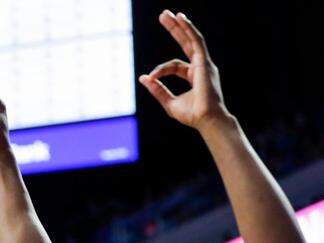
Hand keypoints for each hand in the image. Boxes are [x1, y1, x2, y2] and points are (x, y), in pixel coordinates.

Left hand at [139, 10, 230, 130]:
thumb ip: (158, 90)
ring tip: (169, 14)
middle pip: (186, 43)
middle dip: (175, 29)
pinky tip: (181, 19)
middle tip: (163, 15)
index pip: (174, 66)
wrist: (206, 120)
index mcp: (194, 75)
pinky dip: (189, 30)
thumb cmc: (192, 115)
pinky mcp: (204, 63)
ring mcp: (204, 64)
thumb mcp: (169, 102)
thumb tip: (144, 78)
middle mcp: (200, 67)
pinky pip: (196, 42)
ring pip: (191, 39)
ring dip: (179, 26)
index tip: (150, 77)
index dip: (160, 71)